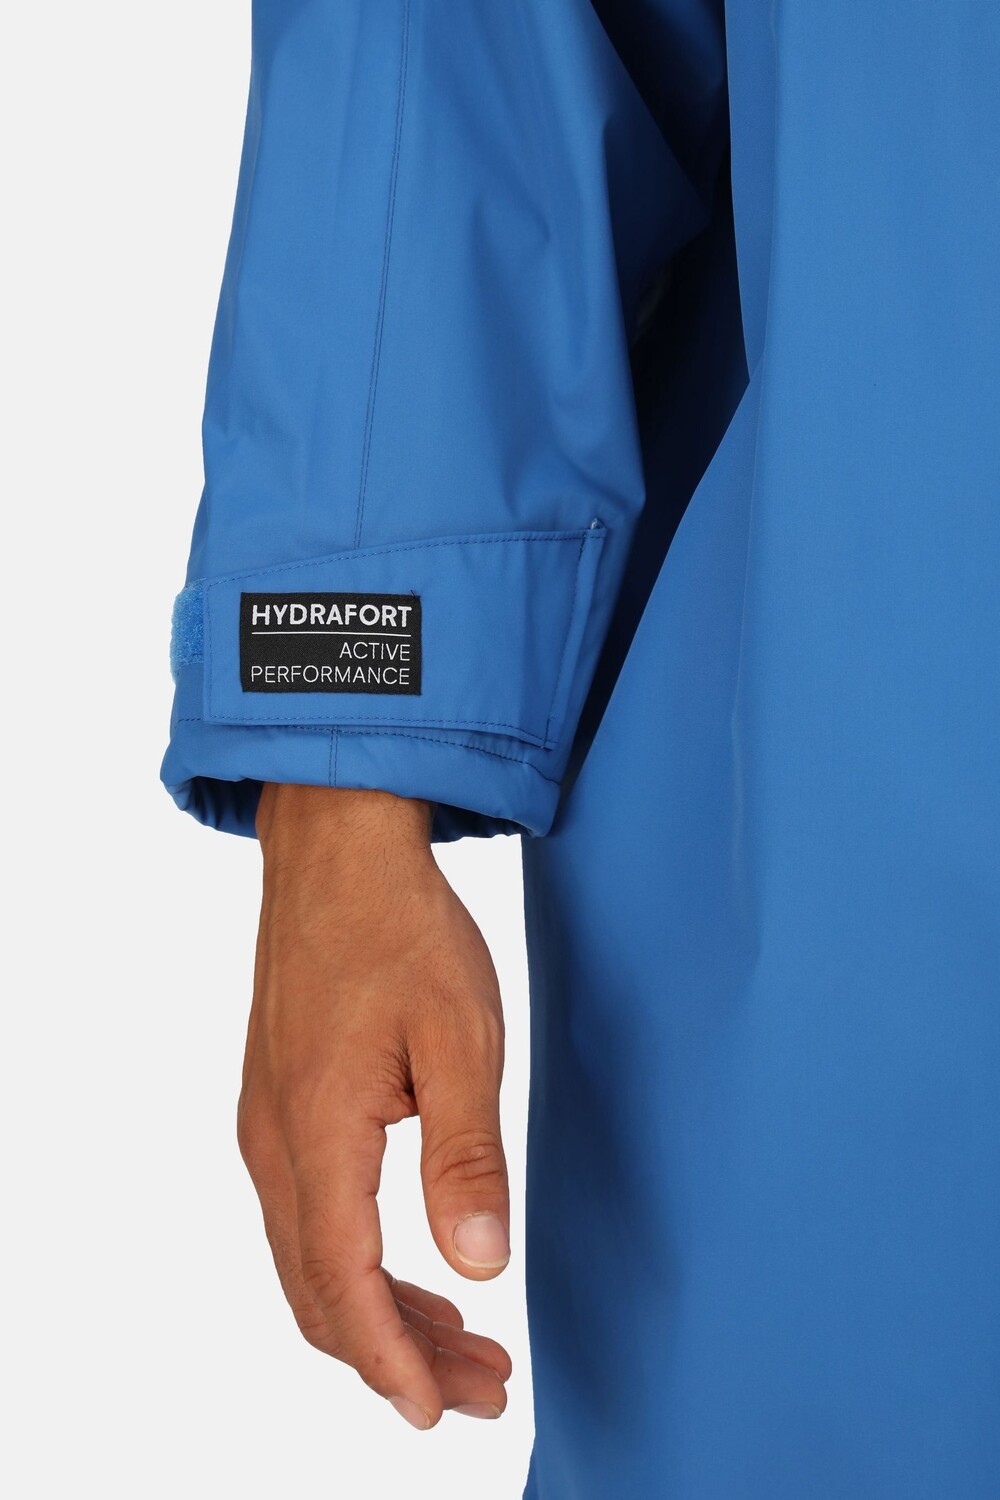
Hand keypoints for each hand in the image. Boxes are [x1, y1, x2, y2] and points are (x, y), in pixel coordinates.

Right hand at [237, 783, 510, 1429]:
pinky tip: (412, 1265)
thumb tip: (480, 1264)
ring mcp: (268, 1124)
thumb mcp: (460, 1036)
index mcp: (317, 1133)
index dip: (391, 1363)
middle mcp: (274, 1142)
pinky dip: (357, 1265)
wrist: (337, 850)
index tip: (438, 1411)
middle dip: (396, 1356)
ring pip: (311, 1259)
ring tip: (463, 1342)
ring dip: (380, 1314)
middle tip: (481, 1385)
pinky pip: (308, 1216)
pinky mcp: (280, 1104)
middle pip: (321, 1292)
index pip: (343, 1287)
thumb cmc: (401, 930)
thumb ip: (466, 1154)